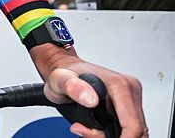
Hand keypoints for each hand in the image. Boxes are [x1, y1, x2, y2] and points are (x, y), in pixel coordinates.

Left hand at [30, 45, 144, 136]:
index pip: (133, 125)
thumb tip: (91, 99)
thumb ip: (73, 88)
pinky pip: (130, 126)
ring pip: (136, 130)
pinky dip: (116, 133)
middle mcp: (130, 89)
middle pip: (137, 130)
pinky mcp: (129, 103)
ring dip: (114, 136)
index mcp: (119, 84)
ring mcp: (131, 96)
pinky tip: (97, 128)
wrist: (63, 67)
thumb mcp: (60, 79)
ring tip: (89, 129)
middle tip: (88, 133)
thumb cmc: (63, 74)